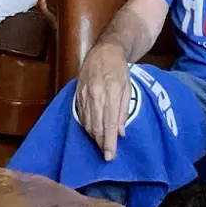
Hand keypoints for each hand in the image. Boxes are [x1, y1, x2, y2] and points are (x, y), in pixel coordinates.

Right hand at [74, 44, 130, 160]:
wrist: (104, 51)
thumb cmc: (120, 69)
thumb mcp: (128, 87)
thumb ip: (124, 110)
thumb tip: (121, 133)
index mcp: (111, 92)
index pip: (109, 123)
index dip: (109, 142)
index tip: (110, 156)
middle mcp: (96, 94)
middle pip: (96, 126)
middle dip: (100, 143)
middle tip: (106, 155)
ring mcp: (84, 95)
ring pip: (87, 123)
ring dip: (93, 137)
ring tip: (101, 145)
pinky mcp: (77, 94)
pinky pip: (81, 116)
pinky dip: (87, 127)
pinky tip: (92, 133)